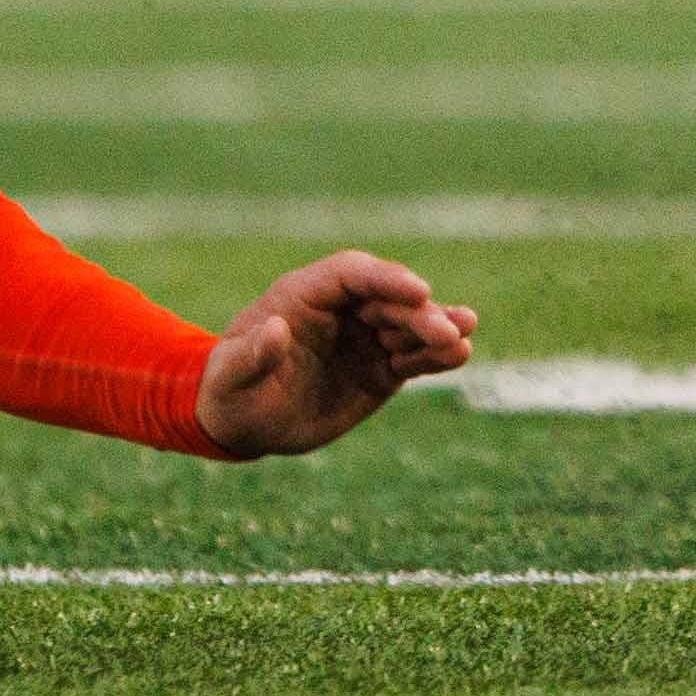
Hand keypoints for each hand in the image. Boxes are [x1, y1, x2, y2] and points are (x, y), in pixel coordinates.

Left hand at [192, 248, 476, 459]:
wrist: (243, 422)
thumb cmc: (230, 391)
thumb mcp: (231, 376)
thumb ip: (251, 354)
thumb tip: (275, 328)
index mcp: (303, 295)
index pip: (352, 274)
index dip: (386, 278)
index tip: (418, 290)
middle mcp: (340, 310)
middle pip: (388, 298)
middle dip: (419, 312)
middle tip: (448, 331)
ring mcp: (362, 338)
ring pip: (407, 326)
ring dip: (438, 329)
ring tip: (465, 339)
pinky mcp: (378, 369)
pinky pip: (412, 358)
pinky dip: (436, 357)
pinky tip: (460, 355)